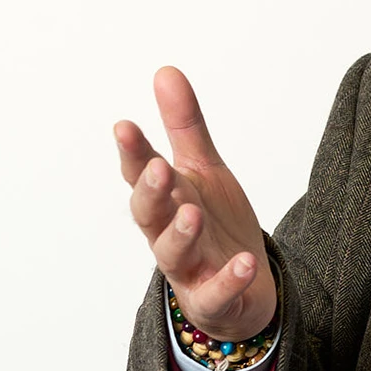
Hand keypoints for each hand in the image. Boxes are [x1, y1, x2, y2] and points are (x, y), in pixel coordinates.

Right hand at [114, 67, 277, 342]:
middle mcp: (168, 234)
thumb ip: (184, 126)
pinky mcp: (212, 299)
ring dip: (180, 234)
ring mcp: (189, 269)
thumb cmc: (215, 224)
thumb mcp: (203, 170)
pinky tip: (245, 262)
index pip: (140, 173)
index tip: (125, 126)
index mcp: (165, 199)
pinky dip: (228, 280)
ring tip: (191, 213)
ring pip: (174, 254)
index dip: (132, 153)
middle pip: (149, 214)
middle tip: (158, 168)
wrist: (245, 288)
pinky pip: (217, 293)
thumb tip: (165, 71)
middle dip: (151, 191)